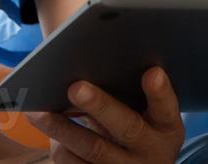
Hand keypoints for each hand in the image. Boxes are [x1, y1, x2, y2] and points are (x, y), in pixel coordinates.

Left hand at [27, 67, 185, 162]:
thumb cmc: (139, 125)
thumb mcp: (147, 112)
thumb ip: (131, 89)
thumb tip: (92, 57)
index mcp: (166, 127)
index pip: (167, 108)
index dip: (160, 92)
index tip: (152, 72)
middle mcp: (151, 151)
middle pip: (126, 127)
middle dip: (100, 106)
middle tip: (75, 87)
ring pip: (93, 149)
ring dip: (63, 129)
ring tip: (40, 111)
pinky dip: (60, 148)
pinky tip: (46, 128)